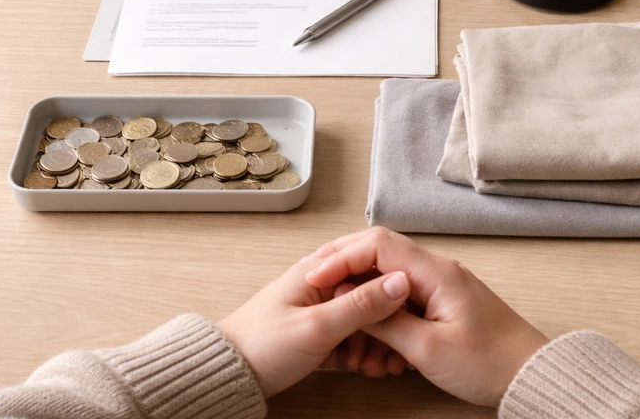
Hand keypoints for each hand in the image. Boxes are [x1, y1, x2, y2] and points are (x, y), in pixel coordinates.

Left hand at [217, 249, 410, 397]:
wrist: (228, 377)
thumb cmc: (262, 346)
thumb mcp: (317, 327)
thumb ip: (361, 305)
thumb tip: (400, 281)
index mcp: (318, 270)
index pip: (370, 262)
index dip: (394, 284)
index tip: (411, 307)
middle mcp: (321, 285)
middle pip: (370, 295)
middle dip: (387, 322)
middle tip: (395, 348)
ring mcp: (320, 310)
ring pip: (363, 321)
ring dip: (375, 342)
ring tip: (378, 365)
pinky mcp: (318, 334)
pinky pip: (351, 338)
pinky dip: (361, 353)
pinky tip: (367, 367)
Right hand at [305, 227, 549, 406]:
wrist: (530, 375)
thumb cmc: (488, 363)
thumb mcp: (428, 349)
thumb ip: (386, 321)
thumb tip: (351, 300)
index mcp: (434, 272)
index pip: (377, 244)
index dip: (341, 258)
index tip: (316, 279)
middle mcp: (437, 270)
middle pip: (379, 255)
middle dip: (347, 276)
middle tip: (319, 295)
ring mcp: (441, 285)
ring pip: (388, 281)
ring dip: (365, 305)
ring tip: (351, 339)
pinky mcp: (444, 303)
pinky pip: (404, 300)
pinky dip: (385, 318)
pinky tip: (377, 348)